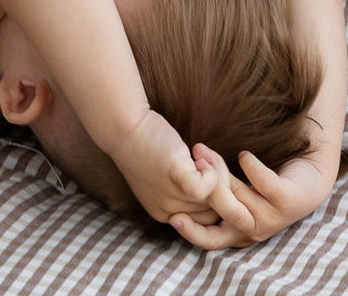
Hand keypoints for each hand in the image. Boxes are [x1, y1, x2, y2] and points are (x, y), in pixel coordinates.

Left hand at [111, 109, 228, 231]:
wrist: (123, 126)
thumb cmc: (148, 147)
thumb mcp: (165, 178)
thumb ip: (188, 190)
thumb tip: (223, 191)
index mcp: (166, 215)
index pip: (207, 220)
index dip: (216, 198)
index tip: (210, 174)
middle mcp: (168, 212)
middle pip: (215, 209)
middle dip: (221, 183)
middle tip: (208, 158)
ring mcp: (171, 196)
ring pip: (216, 196)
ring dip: (217, 170)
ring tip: (202, 152)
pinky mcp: (176, 176)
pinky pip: (210, 185)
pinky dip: (213, 169)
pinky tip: (199, 153)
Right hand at [168, 144, 335, 248]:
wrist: (310, 174)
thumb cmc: (264, 181)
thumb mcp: (234, 189)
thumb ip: (212, 190)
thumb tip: (182, 174)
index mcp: (238, 231)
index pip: (210, 240)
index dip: (191, 231)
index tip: (174, 215)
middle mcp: (254, 230)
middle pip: (222, 216)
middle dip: (204, 192)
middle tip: (189, 164)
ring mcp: (272, 218)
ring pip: (238, 199)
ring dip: (220, 172)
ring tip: (204, 150)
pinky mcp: (288, 201)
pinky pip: (264, 184)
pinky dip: (252, 168)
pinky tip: (245, 155)